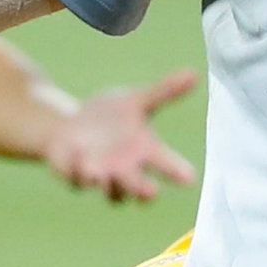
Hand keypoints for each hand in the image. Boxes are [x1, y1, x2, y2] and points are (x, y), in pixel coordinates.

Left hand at [43, 70, 197, 200]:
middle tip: (153, 191)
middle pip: (140, 188)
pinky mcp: (76, 176)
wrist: (72, 127)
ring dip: (110, 185)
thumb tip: (194, 72)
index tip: (189, 177)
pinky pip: (78, 180)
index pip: (168, 165)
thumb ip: (164, 91)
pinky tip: (79, 156)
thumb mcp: (136, 101)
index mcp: (146, 152)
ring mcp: (103, 177)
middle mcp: (128, 171)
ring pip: (112, 194)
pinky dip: (79, 171)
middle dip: (144, 190)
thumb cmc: (111, 117)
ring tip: (105, 174)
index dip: (179, 172)